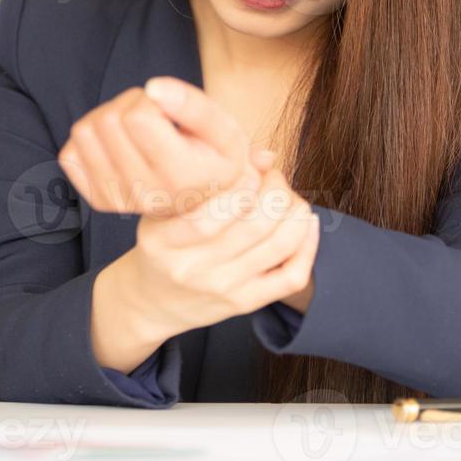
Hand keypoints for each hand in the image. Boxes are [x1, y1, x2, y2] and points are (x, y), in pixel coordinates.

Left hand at [56, 76, 255, 217]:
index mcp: (181, 177)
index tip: (167, 111)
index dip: (149, 101)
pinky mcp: (98, 200)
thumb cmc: (215, 156)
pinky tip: (118, 145)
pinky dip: (91, 140)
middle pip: (108, 120)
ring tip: (136, 129)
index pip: (137, 117)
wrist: (206, 198)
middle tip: (153, 117)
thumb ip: (194, 105)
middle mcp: (147, 195)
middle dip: (129, 104)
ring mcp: (118, 201)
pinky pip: (69, 153)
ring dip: (108, 118)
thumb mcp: (223, 128)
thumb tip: (153, 87)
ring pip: (84, 131)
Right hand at [120, 151, 319, 339]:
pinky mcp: (245, 303)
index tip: (249, 168)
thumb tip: (267, 157)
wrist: (153, 300)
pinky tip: (305, 224)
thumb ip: (209, 177)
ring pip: (278, 246)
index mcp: (162, 240)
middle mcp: (191, 269)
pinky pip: (291, 277)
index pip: (209, 214)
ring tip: (288, 198)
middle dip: (276, 190)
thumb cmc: (163, 242)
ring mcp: (221, 288)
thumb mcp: (167, 207)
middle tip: (273, 177)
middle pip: (253, 226)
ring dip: (294, 212)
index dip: (241, 183)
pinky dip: (308, 246)